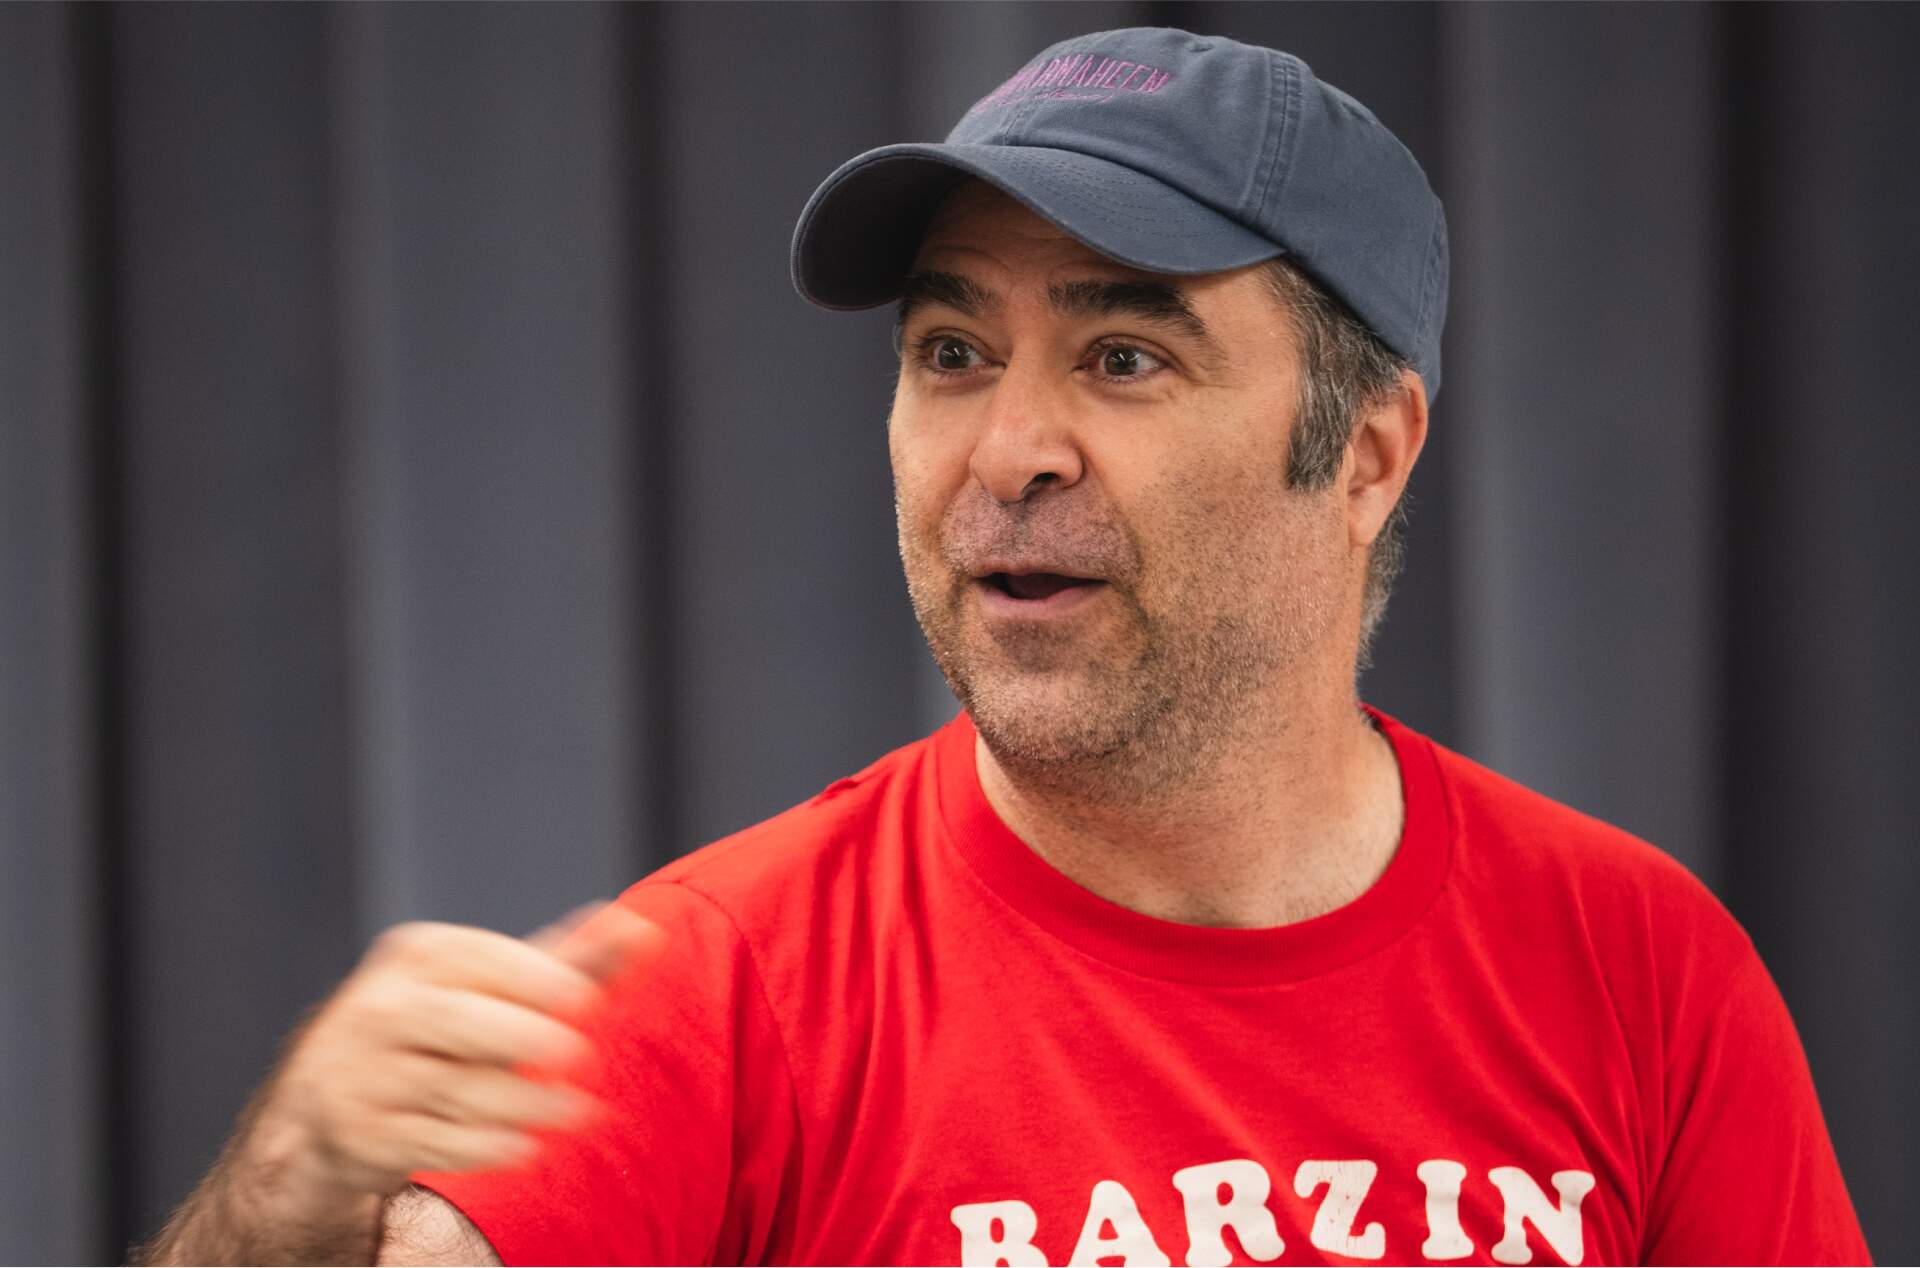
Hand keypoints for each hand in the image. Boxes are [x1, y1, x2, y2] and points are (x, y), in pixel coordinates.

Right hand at [243, 902, 666, 1201]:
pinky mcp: (360, 1134)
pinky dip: (487, 1148)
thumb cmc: (440, 1028)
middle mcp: (380, 1008)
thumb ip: (570, 960)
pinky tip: (528, 1146)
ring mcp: (363, 1073)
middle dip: (523, 1037)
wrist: (322, 1104)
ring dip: (526, 1105)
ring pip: (455, 1090)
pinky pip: (434, 1143)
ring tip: (579, 1112)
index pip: (480, 958)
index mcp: (417, 955)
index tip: (587, 998)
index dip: (536, 978)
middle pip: (459, 1022)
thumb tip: (642, 929)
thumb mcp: (494, 985)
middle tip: (580, 1053)